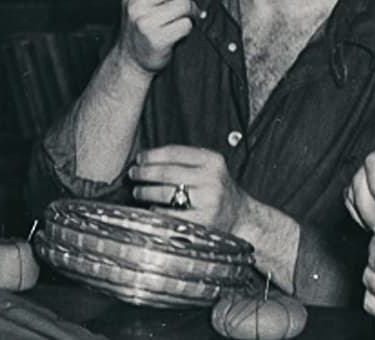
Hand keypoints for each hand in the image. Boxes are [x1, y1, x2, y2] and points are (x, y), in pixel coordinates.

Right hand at [116, 0, 207, 74]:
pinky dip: (190, 25)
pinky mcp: (156, 39)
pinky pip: (186, 24)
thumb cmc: (143, 24)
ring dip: (194, 8)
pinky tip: (184, 28)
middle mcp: (135, 3)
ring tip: (191, 14)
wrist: (132, 57)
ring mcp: (145, 22)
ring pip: (184, 4)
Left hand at [128, 145, 247, 230]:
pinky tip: (151, 209)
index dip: (152, 155)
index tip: (139, 159)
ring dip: (146, 191)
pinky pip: (170, 214)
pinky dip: (156, 211)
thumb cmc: (216, 190)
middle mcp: (212, 179)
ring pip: (166, 193)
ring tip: (138, 191)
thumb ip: (183, 162)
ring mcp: (208, 201)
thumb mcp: (208, 168)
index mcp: (212, 160)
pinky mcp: (203, 221)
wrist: (241, 216)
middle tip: (133, 174)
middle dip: (144, 173)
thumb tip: (144, 161)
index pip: (174, 152)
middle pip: (167, 172)